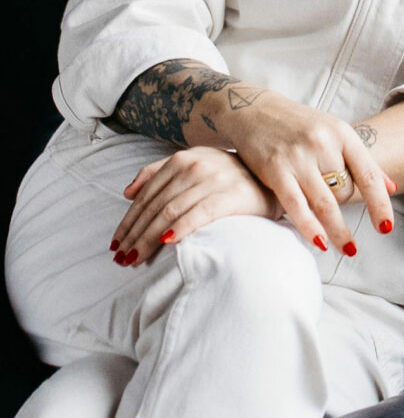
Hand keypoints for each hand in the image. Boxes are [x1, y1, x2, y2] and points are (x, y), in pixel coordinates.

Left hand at [110, 147, 280, 266]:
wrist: (272, 180)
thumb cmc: (229, 177)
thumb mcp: (194, 165)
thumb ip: (159, 174)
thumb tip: (127, 192)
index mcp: (183, 159)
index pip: (146, 194)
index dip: (128, 220)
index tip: (116, 243)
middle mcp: (195, 166)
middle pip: (155, 205)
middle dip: (134, 233)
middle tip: (121, 257)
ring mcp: (213, 180)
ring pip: (170, 211)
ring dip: (148, 237)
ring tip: (135, 258)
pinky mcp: (230, 195)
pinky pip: (199, 214)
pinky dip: (180, 228)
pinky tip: (166, 242)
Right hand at [226, 91, 395, 256]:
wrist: (254, 109)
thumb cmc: (299, 125)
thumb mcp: (334, 132)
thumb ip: (361, 160)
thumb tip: (392, 187)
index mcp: (342, 133)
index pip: (368, 174)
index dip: (380, 204)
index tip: (386, 228)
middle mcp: (322, 143)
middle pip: (345, 191)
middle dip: (345, 208)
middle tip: (347, 229)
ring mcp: (298, 157)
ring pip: (325, 203)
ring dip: (338, 231)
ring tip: (348, 250)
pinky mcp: (275, 169)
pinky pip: (297, 205)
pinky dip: (309, 227)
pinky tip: (320, 243)